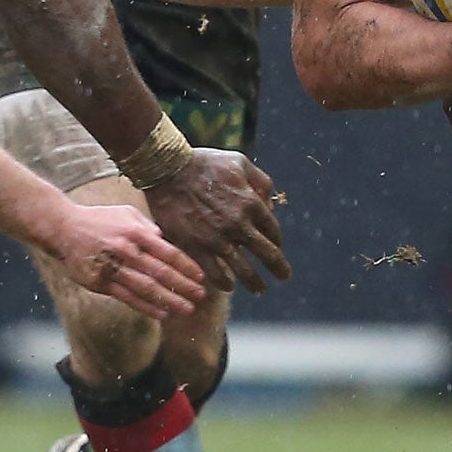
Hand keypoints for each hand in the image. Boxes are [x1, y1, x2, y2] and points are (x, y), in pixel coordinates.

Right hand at [45, 201, 207, 320]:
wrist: (62, 228)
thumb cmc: (98, 220)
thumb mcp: (126, 213)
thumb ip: (147, 227)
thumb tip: (166, 240)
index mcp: (136, 232)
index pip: (168, 252)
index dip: (187, 267)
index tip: (201, 278)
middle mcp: (126, 250)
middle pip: (161, 272)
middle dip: (184, 286)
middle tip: (201, 296)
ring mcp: (112, 268)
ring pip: (147, 288)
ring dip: (170, 300)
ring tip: (187, 309)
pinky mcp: (100, 283)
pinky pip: (128, 298)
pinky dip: (147, 307)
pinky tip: (162, 314)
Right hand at [142, 148, 290, 294]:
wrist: (168, 169)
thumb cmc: (204, 163)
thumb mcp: (240, 162)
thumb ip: (261, 181)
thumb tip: (271, 205)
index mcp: (251, 202)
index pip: (273, 231)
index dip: (277, 241)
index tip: (276, 247)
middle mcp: (239, 224)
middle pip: (268, 254)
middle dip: (279, 268)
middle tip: (284, 276)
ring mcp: (218, 238)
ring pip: (245, 271)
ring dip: (256, 283)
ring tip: (260, 289)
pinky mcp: (196, 247)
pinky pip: (215, 274)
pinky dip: (225, 283)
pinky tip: (229, 286)